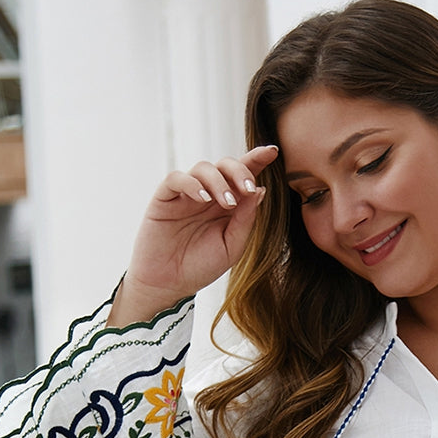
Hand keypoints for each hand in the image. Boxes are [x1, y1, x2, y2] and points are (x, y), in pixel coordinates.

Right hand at [107, 145, 278, 326]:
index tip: (272, 151)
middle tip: (247, 188)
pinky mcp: (164, 198)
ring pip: (203, 168)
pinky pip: (177, 178)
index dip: (256, 160)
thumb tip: (260, 190)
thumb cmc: (200, 267)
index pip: (242, 176)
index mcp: (227, 205)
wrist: (168, 285)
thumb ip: (246, 220)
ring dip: (219, 181)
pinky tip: (203, 199)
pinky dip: (192, 184)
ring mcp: (185, 195)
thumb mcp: (231, 247)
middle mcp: (207, 195)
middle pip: (225, 165)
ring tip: (227, 203)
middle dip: (240, 170)